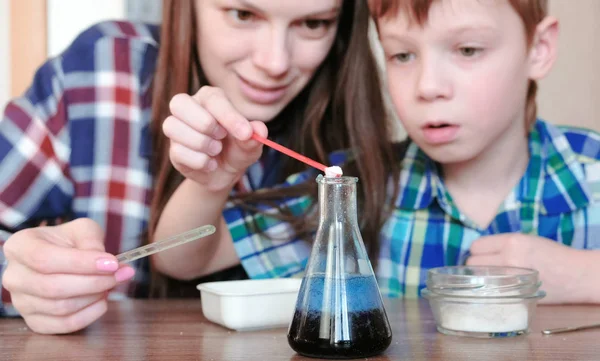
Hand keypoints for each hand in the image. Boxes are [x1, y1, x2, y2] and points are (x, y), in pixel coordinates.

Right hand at [2, 218, 134, 333]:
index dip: (81, 263)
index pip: (45, 259)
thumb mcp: (82, 230)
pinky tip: (102, 301)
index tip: (112, 263)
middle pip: (53, 287)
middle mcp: (14, 276)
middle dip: (93, 282)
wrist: (61, 257)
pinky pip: (63, 325)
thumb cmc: (69, 241)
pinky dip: (89, 315)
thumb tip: (110, 264)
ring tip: (111, 284)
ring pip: (60, 308)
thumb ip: (92, 241)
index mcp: (20, 246)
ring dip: (93, 297)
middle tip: (119, 275)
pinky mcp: (34, 321)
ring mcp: (21, 302)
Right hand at [163, 86, 267, 191]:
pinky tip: (210, 164)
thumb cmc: (238, 149)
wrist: (225, 173)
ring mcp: (177, 129)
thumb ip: (255, 135)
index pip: (212, 99)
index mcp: (210, 98)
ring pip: (172, 126)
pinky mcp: (173, 150)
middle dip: (204, 123)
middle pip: (178, 103)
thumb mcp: (251, 144)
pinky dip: (200, 162)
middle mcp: (189, 108)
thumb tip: (259, 130)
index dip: (228, 116)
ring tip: (216, 151)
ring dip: (201, 143)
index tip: (245, 133)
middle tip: (222, 136)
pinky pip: (178, 151)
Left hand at [466, 233, 589, 303]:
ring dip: (481, 279)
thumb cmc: (550, 254)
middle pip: (472, 263)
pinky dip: (490, 290)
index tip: (484, 256)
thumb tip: (475, 253)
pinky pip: (490, 292)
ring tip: (492, 279)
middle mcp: (509, 258)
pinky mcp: (517, 294)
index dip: (478, 251)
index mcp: (512, 242)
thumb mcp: (525, 240)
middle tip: (487, 269)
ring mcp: (512, 278)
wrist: (577, 275)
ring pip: (478, 278)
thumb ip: (501, 245)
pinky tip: (498, 289)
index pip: (476, 246)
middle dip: (477, 266)